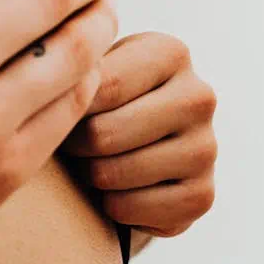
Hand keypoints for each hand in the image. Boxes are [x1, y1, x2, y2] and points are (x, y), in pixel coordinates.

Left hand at [62, 32, 216, 237]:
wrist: (135, 159)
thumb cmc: (102, 109)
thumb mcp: (91, 75)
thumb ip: (75, 71)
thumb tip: (58, 79)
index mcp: (170, 54)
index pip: (98, 87)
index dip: (66, 111)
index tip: (62, 113)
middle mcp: (198, 98)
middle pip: (102, 134)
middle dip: (76, 147)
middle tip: (76, 147)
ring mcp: (205, 149)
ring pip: (111, 174)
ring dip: (90, 177)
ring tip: (97, 165)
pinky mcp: (201, 197)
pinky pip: (126, 209)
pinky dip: (109, 207)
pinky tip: (119, 191)